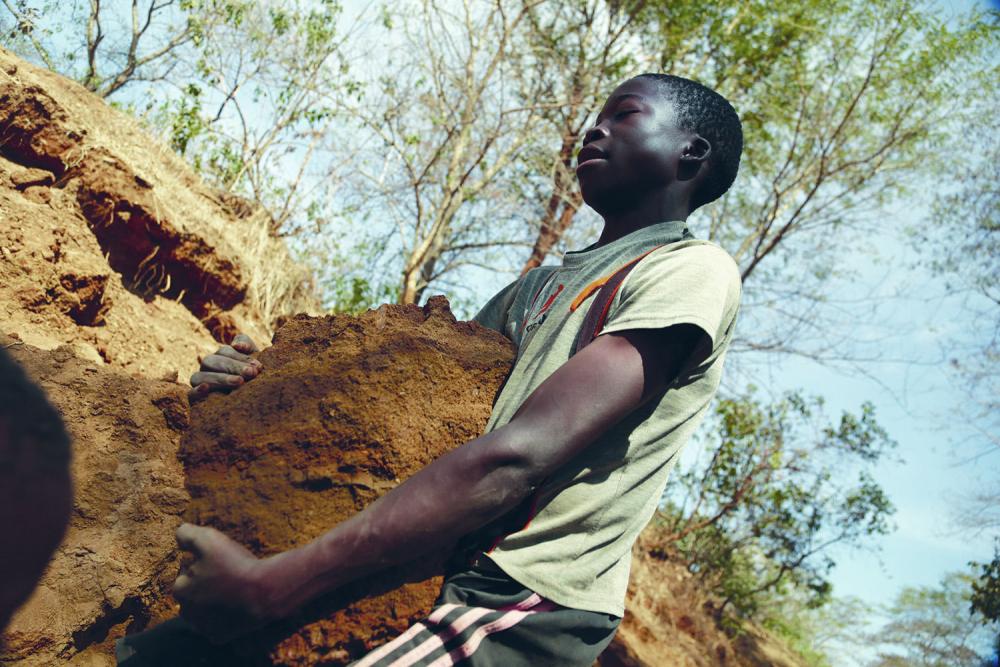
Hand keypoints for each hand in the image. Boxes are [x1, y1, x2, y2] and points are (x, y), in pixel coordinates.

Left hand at [173, 523, 273, 641]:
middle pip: (193, 593)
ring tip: (233, 589)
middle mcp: (186, 612)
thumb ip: (187, 534)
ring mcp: (202, 627)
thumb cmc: (236, 565)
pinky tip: (237, 605)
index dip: (202, 563)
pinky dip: (224, 616)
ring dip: (212, 601)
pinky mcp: (218, 637)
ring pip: (203, 610)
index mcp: (180, 590)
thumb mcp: (210, 539)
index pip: (185, 573)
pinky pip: (217, 624)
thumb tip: (178, 535)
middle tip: (227, 574)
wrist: (267, 592)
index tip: (219, 561)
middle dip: (204, 584)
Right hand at [189, 333, 261, 401]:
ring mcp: (199, 383)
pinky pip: (190, 394)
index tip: (257, 366)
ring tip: (239, 382)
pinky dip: (196, 391)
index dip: (240, 357)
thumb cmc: (255, 377)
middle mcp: (207, 368)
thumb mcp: (254, 361)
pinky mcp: (196, 400)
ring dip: (219, 378)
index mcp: (221, 357)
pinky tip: (205, 388)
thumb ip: (247, 347)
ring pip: (199, 376)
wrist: (256, 400)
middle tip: (251, 373)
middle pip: (211, 361)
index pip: (224, 352)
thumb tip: (236, 345)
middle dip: (232, 366)